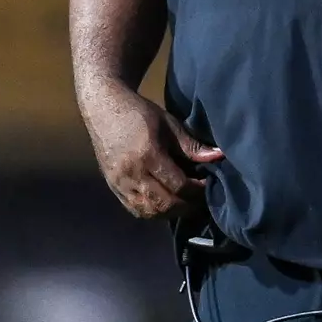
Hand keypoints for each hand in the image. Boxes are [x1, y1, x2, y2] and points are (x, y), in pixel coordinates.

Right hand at [81, 83, 223, 219]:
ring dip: (171, 213)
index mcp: (148, 155)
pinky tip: (166, 205)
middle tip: (201, 200)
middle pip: (164, 204)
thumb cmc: (139, 112)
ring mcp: (119, 184)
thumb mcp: (169, 124)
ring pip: (149, 211)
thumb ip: (192, 145)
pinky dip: (154, 212)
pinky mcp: (113, 188)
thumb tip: (218, 157)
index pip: (178, 185)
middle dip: (187, 206)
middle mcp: (132, 174)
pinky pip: (136, 210)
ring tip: (186, 203)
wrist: (103, 109)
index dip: (197, 190)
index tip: (210, 185)